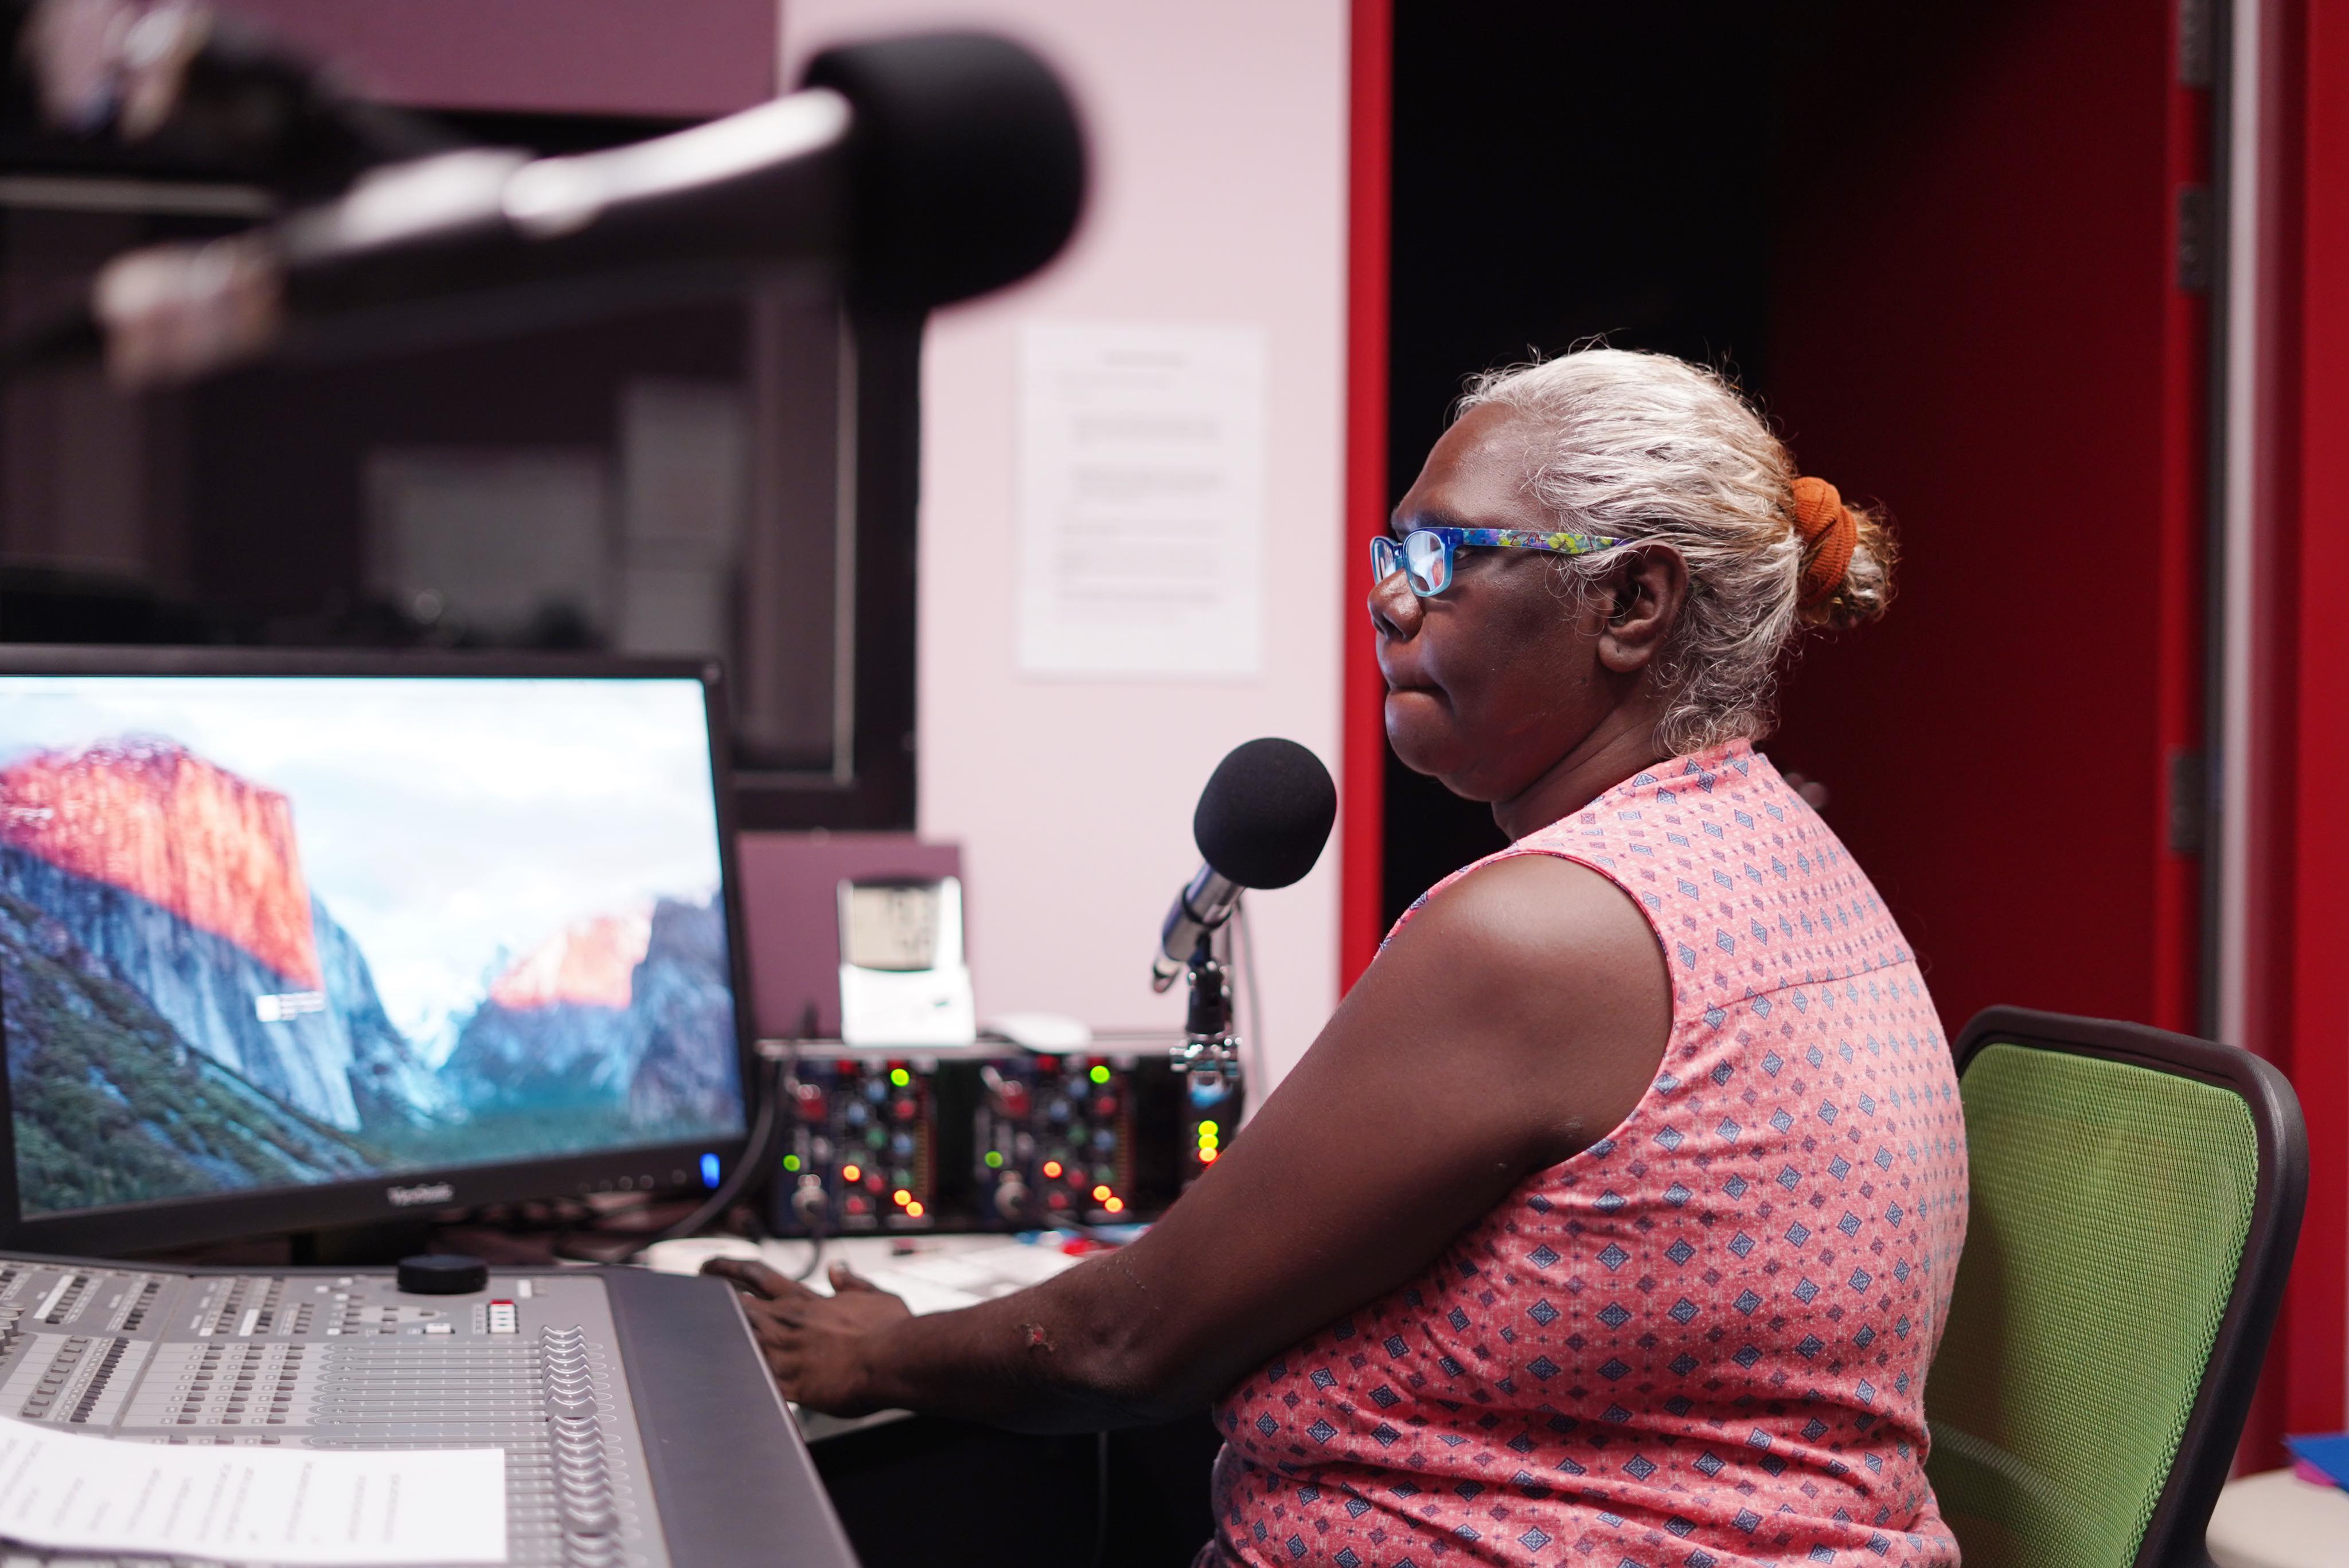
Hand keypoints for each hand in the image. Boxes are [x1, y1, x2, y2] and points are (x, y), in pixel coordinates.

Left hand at [701, 1256, 912, 1414]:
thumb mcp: (877, 1297)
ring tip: (689, 1335)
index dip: (729, 1269)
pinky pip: (750, 1381)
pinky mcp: (788, 1384)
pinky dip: (730, 1382)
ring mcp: (784, 1353)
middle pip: (735, 1304)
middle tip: (689, 1298)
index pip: (758, 1276)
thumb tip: (838, 1270)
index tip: (711, 1267)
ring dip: (714, 1335)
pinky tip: (710, 1384)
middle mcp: (788, 1322)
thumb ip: (854, 1283)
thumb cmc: (890, 1332)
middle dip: (708, 1299)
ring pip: (735, 1337)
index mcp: (806, 1301)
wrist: (892, 1358)